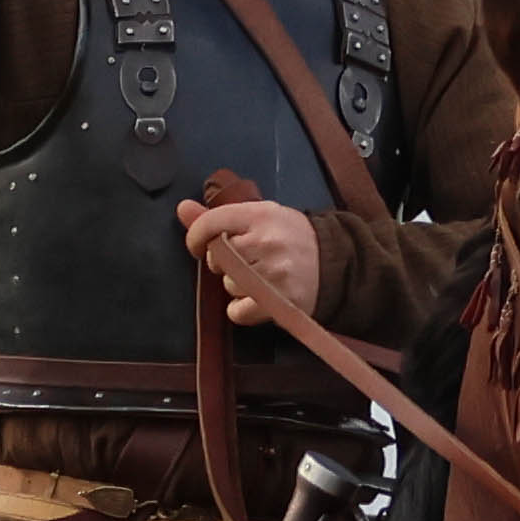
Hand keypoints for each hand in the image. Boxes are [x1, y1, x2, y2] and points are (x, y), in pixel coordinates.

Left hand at [179, 199, 318, 328]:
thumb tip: (182, 208)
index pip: (210, 223)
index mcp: (260, 214)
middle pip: (216, 259)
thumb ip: (218, 216)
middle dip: (225, 263)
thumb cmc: (291, 238)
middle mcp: (266, 241)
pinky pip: (237, 312)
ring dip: (237, 286)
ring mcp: (274, 273)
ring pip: (227, 285)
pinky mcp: (279, 302)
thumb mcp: (260, 217)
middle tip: (248, 260)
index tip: (199, 247)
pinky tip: (259, 299)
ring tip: (262, 277)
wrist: (338, 264)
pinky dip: (243, 310)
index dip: (195, 238)